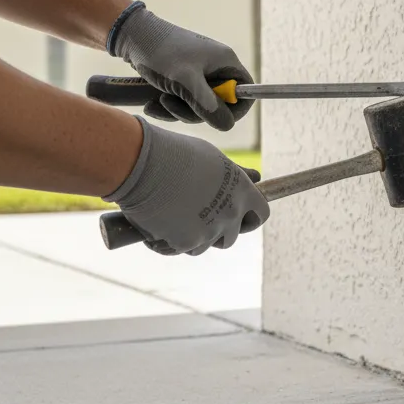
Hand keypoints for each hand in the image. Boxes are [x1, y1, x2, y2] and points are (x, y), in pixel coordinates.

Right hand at [104, 118, 269, 254]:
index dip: (248, 218)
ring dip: (190, 237)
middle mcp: (231, 213)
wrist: (143, 164)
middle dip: (216, 232)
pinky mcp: (187, 243)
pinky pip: (179, 249)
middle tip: (195, 219)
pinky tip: (155, 225)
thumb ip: (234, 175)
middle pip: (231, 236)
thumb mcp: (212, 159)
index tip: (237, 218)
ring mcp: (210, 230)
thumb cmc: (174, 154)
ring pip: (204, 245)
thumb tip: (257, 178)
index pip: (260, 214)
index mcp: (242, 190)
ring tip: (171, 217)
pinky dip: (167, 241)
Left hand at [109, 3, 252, 130]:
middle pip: (220, 105)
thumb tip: (226, 125)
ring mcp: (199, 73)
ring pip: (199, 106)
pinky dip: (170, 107)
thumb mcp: (184, 80)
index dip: (235, 110)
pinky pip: (185, 101)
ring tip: (157, 102)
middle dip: (195, 112)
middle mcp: (216, 67)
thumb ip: (206, 104)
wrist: (130, 35)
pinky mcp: (183, 78)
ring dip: (178, 111)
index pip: (246, 93)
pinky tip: (152, 105)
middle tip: (172, 105)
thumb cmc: (159, 52)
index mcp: (225, 61)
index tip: (214, 118)